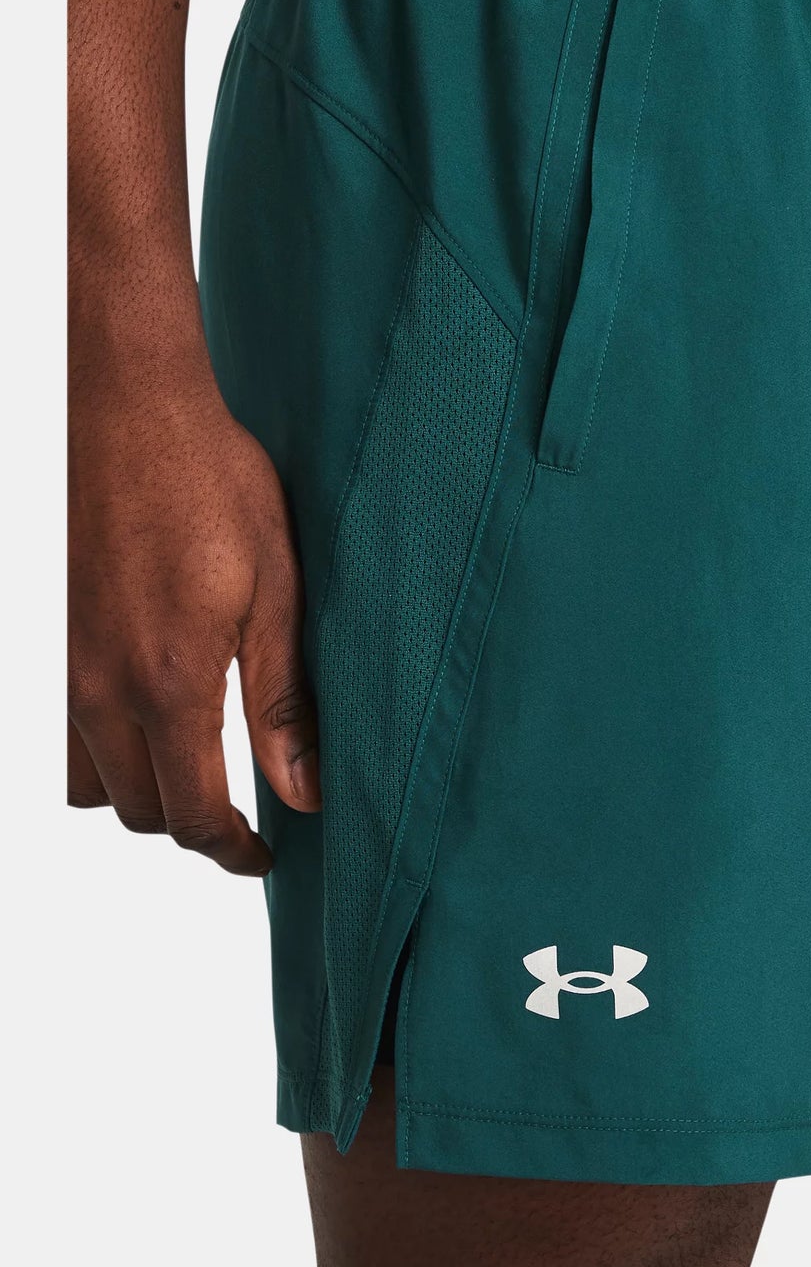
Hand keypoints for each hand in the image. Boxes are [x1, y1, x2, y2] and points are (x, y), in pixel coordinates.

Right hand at [68, 349, 319, 872]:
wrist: (128, 409)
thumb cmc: (212, 486)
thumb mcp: (277, 592)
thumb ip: (282, 700)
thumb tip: (304, 790)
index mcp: (168, 686)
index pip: (192, 816)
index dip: (231, 852)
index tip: (263, 857)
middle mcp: (100, 690)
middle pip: (137, 811)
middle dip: (193, 828)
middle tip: (246, 816)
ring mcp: (64, 666)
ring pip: (89, 782)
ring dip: (142, 793)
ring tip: (199, 768)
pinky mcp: (50, 638)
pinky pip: (63, 733)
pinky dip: (102, 751)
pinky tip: (148, 718)